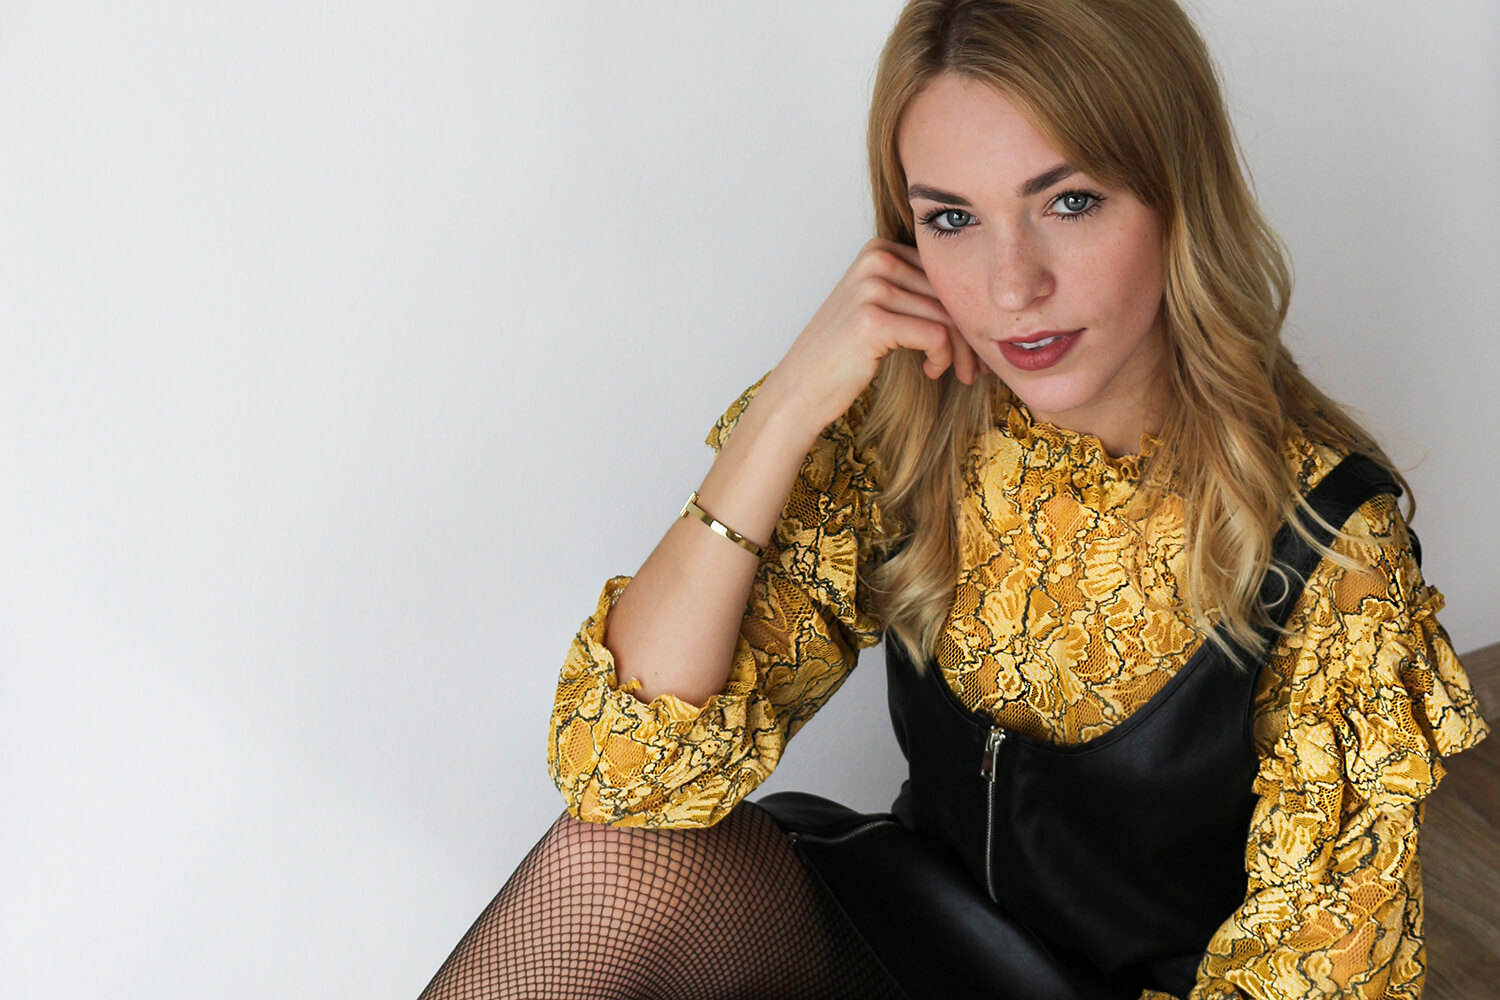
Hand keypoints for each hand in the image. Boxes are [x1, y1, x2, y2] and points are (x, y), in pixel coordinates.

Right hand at [761, 237, 986, 434]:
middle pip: (949, 294)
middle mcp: (875, 260)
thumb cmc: (843, 355)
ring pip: (947, 316)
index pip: (944, 274)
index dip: (965, 309)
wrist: (800, 388)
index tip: (973, 342)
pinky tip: (931, 372)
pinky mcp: (873, 320)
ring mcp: (872, 288)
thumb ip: (913, 291)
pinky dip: (943, 358)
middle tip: (974, 365)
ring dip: (959, 351)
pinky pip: (936, 335)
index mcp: (878, 249)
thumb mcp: (876, 307)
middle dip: (969, 333)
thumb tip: (977, 299)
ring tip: (954, 372)